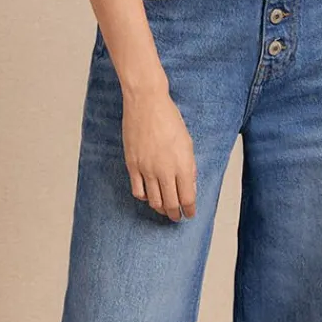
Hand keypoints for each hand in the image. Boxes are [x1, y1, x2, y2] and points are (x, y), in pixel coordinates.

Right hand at [122, 86, 197, 220]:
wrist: (147, 103)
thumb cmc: (169, 119)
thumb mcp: (187, 142)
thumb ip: (189, 165)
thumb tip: (190, 183)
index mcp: (182, 165)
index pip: (187, 197)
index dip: (189, 209)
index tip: (190, 213)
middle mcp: (165, 171)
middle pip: (170, 203)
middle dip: (175, 214)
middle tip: (177, 217)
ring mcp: (147, 169)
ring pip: (154, 201)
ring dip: (160, 209)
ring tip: (163, 209)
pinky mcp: (132, 165)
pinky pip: (137, 191)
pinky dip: (144, 197)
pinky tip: (148, 195)